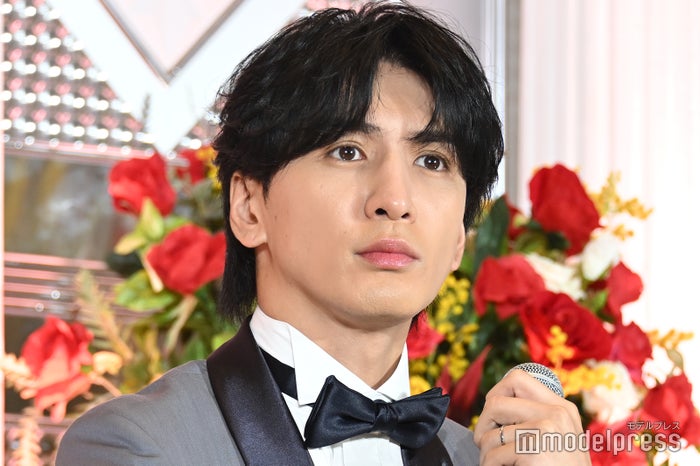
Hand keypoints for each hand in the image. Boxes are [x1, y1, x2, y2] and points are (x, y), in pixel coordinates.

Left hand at [473, 369, 591, 464]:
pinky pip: (493, 455)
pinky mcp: (534, 451)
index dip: (496, 393)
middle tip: (485, 442)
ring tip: (495, 463)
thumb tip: (494, 404)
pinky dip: (490, 465)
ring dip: (486, 453)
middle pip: (495, 402)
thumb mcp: (559, 438)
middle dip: (482, 424)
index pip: (517, 378)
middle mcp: (556, 414)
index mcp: (562, 407)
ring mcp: (546, 430)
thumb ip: (538, 418)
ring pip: (490, 434)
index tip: (493, 415)